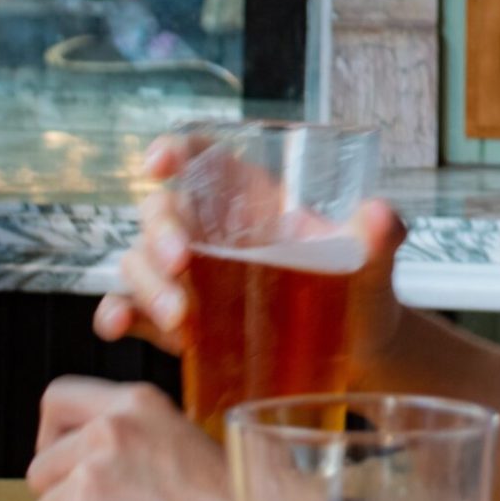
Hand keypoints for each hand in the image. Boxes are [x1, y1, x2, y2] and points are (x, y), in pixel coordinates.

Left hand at [25, 376, 237, 500]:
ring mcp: (90, 482)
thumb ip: (134, 441)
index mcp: (136, 403)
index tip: (67, 464)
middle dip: (65, 499)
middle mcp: (107, 433)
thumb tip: (87, 465)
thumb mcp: (185, 440)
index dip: (53, 437)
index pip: (57, 400)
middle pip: (41, 469)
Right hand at [91, 134, 411, 364]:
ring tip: (180, 320)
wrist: (357, 350)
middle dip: (160, 230)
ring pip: (139, 261)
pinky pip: (130, 310)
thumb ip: (381, 234)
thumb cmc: (361, 288)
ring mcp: (190, 277)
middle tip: (182, 262)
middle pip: (161, 210)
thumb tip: (381, 214)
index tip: (159, 162)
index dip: (173, 149)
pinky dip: (118, 315)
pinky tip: (121, 328)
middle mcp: (212, 230)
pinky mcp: (178, 322)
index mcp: (251, 198)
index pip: (200, 157)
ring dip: (145, 284)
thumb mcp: (374, 258)